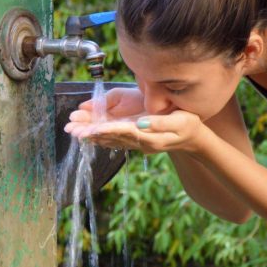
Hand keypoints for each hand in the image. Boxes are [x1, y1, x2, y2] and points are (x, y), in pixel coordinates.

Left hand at [66, 106, 206, 154]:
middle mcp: (141, 142)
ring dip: (92, 137)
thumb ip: (161, 123)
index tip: (92, 128)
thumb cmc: (189, 125)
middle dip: (92, 134)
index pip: (125, 132)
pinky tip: (90, 135)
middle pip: (112, 138)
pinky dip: (101, 137)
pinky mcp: (137, 141)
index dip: (108, 129)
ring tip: (74, 133)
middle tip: (72, 131)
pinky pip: (116, 140)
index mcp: (150, 136)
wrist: (194, 139)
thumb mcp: (180, 122)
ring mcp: (139, 144)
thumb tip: (141, 123)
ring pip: (111, 140)